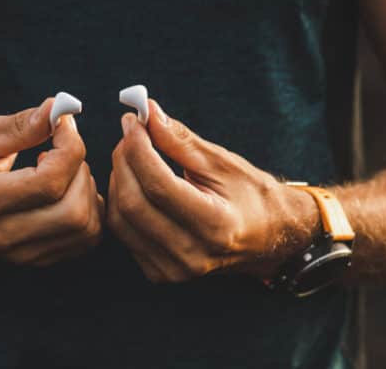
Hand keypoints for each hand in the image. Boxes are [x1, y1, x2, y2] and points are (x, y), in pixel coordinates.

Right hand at [0, 97, 103, 266]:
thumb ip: (20, 125)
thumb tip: (58, 109)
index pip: (49, 183)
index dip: (70, 148)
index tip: (62, 125)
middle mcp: (3, 235)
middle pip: (73, 211)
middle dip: (81, 171)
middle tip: (62, 150)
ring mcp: (20, 254)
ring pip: (84, 229)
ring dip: (87, 191)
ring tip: (62, 170)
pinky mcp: (34, 260)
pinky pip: (83, 240)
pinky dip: (89, 211)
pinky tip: (68, 191)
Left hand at [107, 100, 318, 282]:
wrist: (265, 237)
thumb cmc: (249, 195)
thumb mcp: (221, 162)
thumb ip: (180, 140)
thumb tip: (148, 113)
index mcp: (216, 226)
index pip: (159, 185)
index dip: (138, 149)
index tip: (134, 121)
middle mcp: (192, 254)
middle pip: (133, 203)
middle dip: (124, 160)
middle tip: (131, 133)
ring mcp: (174, 270)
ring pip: (121, 219)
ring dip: (119, 178)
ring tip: (133, 154)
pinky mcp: (159, 273)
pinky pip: (123, 233)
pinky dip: (121, 201)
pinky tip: (134, 181)